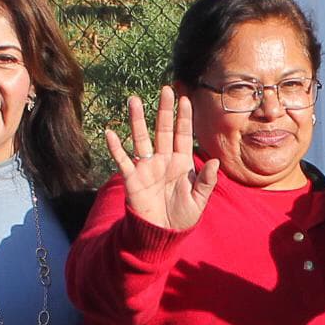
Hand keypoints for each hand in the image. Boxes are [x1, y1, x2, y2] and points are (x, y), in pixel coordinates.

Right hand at [103, 87, 217, 231]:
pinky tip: (110, 133)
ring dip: (137, 120)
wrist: (161, 235)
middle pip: (163, 130)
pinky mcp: (133, 178)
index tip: (185, 99)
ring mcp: (147, 167)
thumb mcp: (199, 201)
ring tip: (133, 100)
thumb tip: (214, 161)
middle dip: (164, 110)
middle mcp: (163, 160)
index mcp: (181, 163)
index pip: (183, 135)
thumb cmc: (182, 217)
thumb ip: (206, 181)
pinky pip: (123, 160)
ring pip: (141, 138)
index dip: (184, 118)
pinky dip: (116, 147)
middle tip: (165, 89)